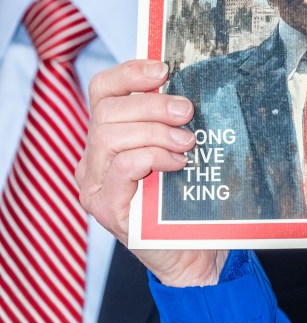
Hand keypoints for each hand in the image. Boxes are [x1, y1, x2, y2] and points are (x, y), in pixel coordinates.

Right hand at [75, 60, 227, 285]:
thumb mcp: (183, 150)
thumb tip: (194, 86)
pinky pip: (122, 167)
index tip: (164, 69)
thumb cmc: (191, 198)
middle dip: (153, 104)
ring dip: (156, 132)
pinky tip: (178, 164)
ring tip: (187, 143)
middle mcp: (94, 158)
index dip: (130, 73)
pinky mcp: (106, 208)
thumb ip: (176, 122)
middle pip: (107, 110)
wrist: (196, 253)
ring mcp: (95, 184)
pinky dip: (153, 157)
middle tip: (187, 112)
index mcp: (109, 137)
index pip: (102, 90)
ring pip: (111, 136)